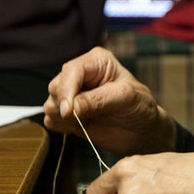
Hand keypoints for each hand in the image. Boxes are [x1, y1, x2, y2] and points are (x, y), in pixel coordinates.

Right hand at [43, 47, 175, 153]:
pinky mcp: (68, 114)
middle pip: (55, 87)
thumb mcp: (125, 98)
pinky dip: (62, 127)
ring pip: (50, 104)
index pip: (71, 71)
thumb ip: (97, 100)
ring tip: (87, 121)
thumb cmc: (140, 107)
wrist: (143, 131)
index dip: (67, 90)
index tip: (68, 111)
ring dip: (64, 117)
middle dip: (66, 105)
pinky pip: (51, 120)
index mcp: (96, 62)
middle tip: (84, 118)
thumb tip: (70, 108)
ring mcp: (73, 95)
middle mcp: (81, 75)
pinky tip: (81, 127)